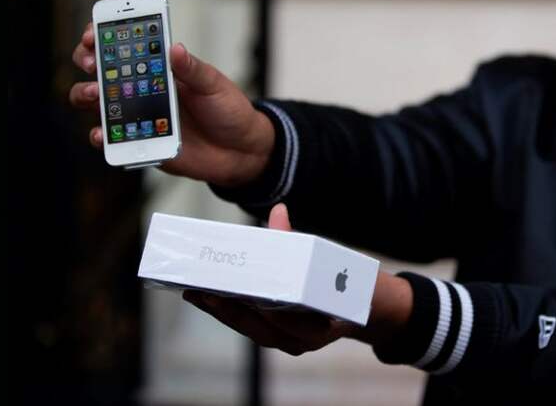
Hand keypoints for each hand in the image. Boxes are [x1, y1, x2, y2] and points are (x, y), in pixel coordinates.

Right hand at [69, 22, 274, 186]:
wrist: (241, 150)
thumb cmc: (229, 111)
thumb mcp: (215, 85)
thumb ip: (194, 69)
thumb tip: (175, 48)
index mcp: (161, 69)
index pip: (124, 46)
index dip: (103, 36)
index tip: (94, 34)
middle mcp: (144, 90)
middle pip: (101, 71)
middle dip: (88, 61)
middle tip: (92, 61)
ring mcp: (139, 116)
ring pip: (98, 103)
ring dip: (87, 95)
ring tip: (94, 94)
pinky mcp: (141, 141)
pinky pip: (113, 139)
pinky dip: (101, 136)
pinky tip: (103, 133)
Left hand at [182, 203, 413, 356]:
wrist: (359, 307)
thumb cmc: (341, 279)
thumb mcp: (327, 260)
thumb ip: (296, 240)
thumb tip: (277, 212)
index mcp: (323, 324)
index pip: (289, 320)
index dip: (262, 308)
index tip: (238, 294)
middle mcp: (304, 341)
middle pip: (261, 328)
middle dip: (230, 310)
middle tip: (203, 291)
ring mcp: (289, 343)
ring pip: (252, 331)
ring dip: (223, 312)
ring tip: (197, 294)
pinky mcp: (278, 338)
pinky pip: (251, 329)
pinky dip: (230, 314)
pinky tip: (209, 299)